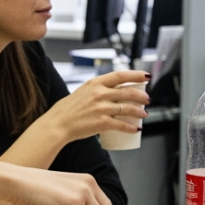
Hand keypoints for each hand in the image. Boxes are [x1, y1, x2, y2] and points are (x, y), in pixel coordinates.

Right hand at [35, 70, 149, 145]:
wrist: (57, 124)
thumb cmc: (68, 109)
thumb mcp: (83, 91)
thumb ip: (96, 89)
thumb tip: (112, 90)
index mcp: (95, 83)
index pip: (120, 75)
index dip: (136, 75)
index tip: (146, 76)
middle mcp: (99, 93)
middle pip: (128, 92)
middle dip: (142, 96)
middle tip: (147, 99)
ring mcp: (101, 108)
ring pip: (128, 108)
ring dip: (140, 112)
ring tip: (144, 114)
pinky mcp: (102, 122)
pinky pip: (121, 125)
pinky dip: (131, 127)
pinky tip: (136, 129)